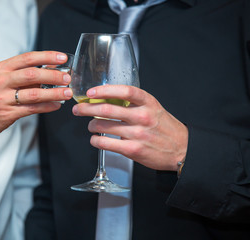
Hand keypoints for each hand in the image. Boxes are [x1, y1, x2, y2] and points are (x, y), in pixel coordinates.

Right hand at [0, 51, 72, 142]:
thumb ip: (22, 72)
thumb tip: (49, 66)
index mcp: (0, 69)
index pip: (27, 58)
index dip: (47, 56)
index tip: (62, 57)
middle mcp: (0, 81)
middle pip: (32, 74)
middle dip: (54, 75)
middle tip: (68, 78)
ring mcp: (2, 98)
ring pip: (34, 93)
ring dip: (54, 93)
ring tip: (67, 93)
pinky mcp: (6, 114)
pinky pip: (31, 109)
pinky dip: (46, 107)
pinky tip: (56, 105)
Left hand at [72, 85, 187, 170]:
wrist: (182, 150)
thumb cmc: (165, 127)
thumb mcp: (154, 108)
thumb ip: (134, 103)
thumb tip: (108, 99)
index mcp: (148, 103)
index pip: (124, 91)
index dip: (104, 90)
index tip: (91, 92)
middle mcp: (142, 116)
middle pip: (107, 109)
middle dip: (87, 108)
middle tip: (78, 108)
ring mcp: (137, 134)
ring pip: (103, 126)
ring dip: (91, 125)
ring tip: (90, 125)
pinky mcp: (133, 150)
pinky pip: (106, 144)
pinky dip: (96, 141)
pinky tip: (95, 139)